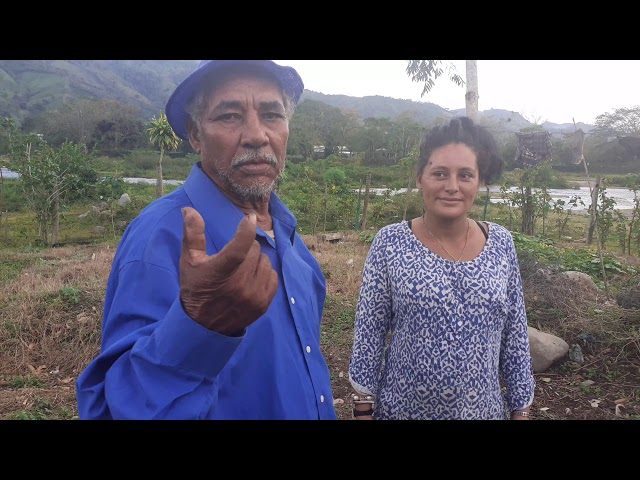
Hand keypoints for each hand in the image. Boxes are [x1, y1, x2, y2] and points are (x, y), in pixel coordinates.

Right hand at [179, 207, 277, 335]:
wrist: (204, 325)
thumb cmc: (196, 288)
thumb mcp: (189, 261)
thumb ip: (192, 234)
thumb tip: (189, 209)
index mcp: (220, 272)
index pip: (240, 246)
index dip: (246, 229)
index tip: (250, 218)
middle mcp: (239, 285)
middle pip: (254, 250)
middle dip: (246, 249)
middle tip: (234, 258)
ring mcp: (253, 296)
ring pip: (265, 262)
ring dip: (256, 261)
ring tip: (242, 269)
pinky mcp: (263, 304)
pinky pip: (273, 276)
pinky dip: (264, 274)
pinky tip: (251, 278)